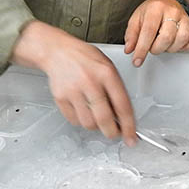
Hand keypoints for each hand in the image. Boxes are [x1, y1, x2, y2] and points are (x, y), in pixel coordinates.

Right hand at [12, 21, 135, 144]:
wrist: (57, 51)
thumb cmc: (85, 58)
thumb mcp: (108, 67)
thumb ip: (116, 90)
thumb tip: (123, 116)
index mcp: (107, 73)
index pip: (122, 106)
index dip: (129, 126)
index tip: (131, 137)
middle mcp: (90, 82)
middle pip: (104, 119)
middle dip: (112, 132)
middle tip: (115, 134)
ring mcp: (74, 91)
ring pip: (88, 123)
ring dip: (96, 126)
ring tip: (98, 118)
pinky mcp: (60, 98)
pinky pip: (74, 120)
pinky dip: (81, 121)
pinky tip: (84, 112)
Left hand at [124, 0, 188, 66]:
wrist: (168, 1)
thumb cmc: (152, 11)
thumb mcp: (136, 18)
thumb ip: (131, 34)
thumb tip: (129, 49)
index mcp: (155, 8)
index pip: (149, 31)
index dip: (142, 49)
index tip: (137, 60)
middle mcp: (172, 12)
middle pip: (167, 37)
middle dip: (156, 49)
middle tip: (152, 47)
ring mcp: (184, 19)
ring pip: (182, 40)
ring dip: (170, 48)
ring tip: (164, 45)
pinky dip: (186, 46)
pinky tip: (177, 45)